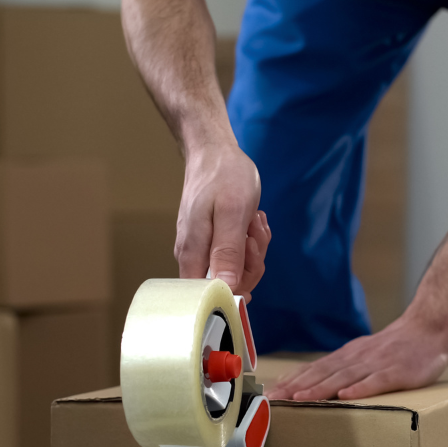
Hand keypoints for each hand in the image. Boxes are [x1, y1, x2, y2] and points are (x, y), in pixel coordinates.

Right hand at [175, 143, 268, 296]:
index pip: (214, 295)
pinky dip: (250, 240)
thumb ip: (228, 251)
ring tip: (252, 220)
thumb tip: (226, 287)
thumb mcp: (233, 212)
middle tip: (253, 231)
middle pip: (229, 285)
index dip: (239, 285)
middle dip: (252, 261)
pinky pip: (237, 255)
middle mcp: (193, 258)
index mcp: (193, 255)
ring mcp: (202, 250)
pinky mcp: (212, 242)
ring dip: (254, 248)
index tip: (249, 251)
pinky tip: (251, 221)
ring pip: (237, 270)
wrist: (213, 151)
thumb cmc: (223, 175)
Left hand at [265, 311, 447, 400]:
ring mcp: (376, 364)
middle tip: (273, 401)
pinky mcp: (397, 371)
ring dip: (320, 388)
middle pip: (321, 373)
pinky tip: (347, 397)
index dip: (290, 381)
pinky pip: (377, 381)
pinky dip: (361, 388)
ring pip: (343, 377)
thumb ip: (342, 368)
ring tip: (299, 399)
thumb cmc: (395, 348)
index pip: (313, 369)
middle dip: (295, 387)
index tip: (269, 395)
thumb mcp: (364, 354)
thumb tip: (313, 383)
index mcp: (347, 357)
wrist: (428, 327)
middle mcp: (356, 358)